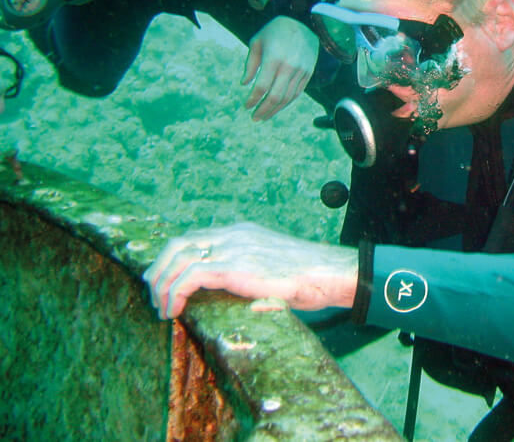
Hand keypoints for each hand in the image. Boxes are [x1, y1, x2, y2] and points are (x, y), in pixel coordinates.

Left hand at [142, 222, 357, 319]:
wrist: (330, 273)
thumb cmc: (310, 277)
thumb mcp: (274, 270)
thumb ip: (252, 276)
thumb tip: (244, 300)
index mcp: (242, 232)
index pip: (194, 237)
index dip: (173, 259)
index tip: (166, 284)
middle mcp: (233, 235)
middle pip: (178, 243)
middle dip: (159, 270)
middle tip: (154, 296)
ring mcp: (233, 248)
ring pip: (178, 257)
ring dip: (162, 285)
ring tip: (162, 308)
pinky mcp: (234, 267)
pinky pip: (190, 276)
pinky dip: (175, 292)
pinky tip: (174, 310)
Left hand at [242, 16, 318, 120]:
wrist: (305, 23)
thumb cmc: (275, 31)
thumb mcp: (257, 41)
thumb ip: (250, 64)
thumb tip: (245, 84)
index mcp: (273, 58)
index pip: (262, 86)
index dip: (252, 99)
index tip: (246, 106)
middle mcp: (289, 67)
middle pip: (275, 96)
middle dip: (263, 110)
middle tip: (255, 118)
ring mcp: (301, 71)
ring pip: (287, 98)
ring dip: (275, 110)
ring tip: (264, 117)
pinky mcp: (308, 73)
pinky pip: (297, 93)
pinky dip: (286, 103)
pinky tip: (277, 108)